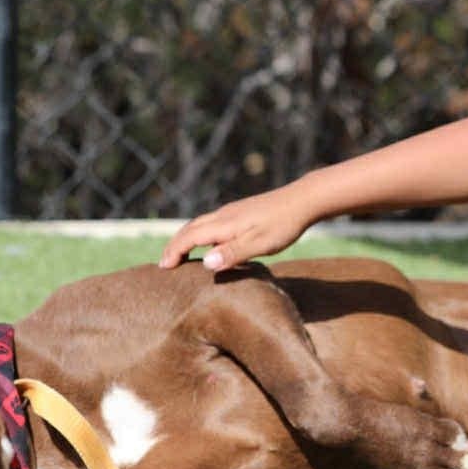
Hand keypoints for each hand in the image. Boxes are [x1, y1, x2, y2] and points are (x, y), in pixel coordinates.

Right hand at [159, 185, 313, 270]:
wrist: (302, 200)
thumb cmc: (283, 225)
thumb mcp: (259, 244)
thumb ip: (232, 253)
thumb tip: (206, 263)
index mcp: (224, 224)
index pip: (189, 237)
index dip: (174, 252)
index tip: (164, 268)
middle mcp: (223, 215)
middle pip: (190, 228)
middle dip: (175, 245)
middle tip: (165, 263)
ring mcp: (232, 212)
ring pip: (200, 224)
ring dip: (186, 238)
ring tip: (181, 254)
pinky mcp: (241, 212)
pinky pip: (211, 223)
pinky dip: (200, 234)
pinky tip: (209, 243)